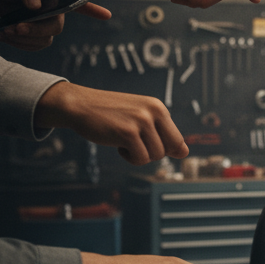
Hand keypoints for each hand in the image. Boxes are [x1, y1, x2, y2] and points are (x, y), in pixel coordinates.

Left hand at [0, 0, 110, 51]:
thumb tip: (36, 6)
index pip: (77, 3)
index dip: (92, 10)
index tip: (107, 15)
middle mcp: (54, 12)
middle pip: (56, 28)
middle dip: (36, 30)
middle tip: (15, 27)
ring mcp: (44, 25)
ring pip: (44, 41)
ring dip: (22, 39)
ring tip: (3, 31)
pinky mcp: (33, 35)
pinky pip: (32, 47)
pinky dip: (16, 44)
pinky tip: (2, 36)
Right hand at [34, 82, 187, 163]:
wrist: (79, 105)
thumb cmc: (109, 114)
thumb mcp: (139, 118)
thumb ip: (162, 133)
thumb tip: (185, 152)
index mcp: (158, 107)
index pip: (178, 139)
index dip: (165, 149)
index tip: (147, 144)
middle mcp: (154, 112)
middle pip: (170, 149)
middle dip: (154, 153)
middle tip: (136, 145)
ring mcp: (142, 121)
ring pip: (155, 155)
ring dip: (139, 155)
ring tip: (125, 142)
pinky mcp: (128, 132)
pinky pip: (140, 159)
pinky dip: (129, 158)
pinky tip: (118, 146)